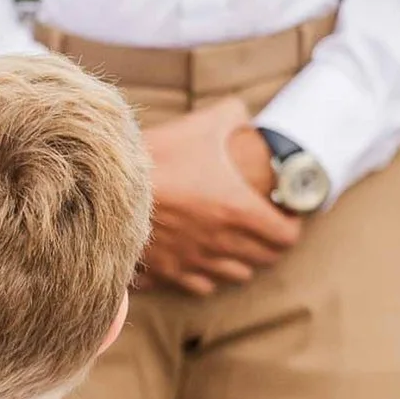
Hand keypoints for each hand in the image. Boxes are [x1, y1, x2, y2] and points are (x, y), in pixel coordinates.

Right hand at [136, 93, 302, 297]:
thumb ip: (233, 115)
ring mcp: (195, 261)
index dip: (292, 224)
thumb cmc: (159, 155)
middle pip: (265, 258)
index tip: (285, 212)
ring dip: (241, 260)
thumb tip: (245, 112)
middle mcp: (222, 242)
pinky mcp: (169, 272)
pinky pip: (201, 286)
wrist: (108, 186)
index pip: (286, 236)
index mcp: (238, 210)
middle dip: (270, 242)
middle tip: (263, 225)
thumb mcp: (202, 124)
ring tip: (235, 242)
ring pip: (236, 275)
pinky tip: (202, 258)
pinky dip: (208, 275)